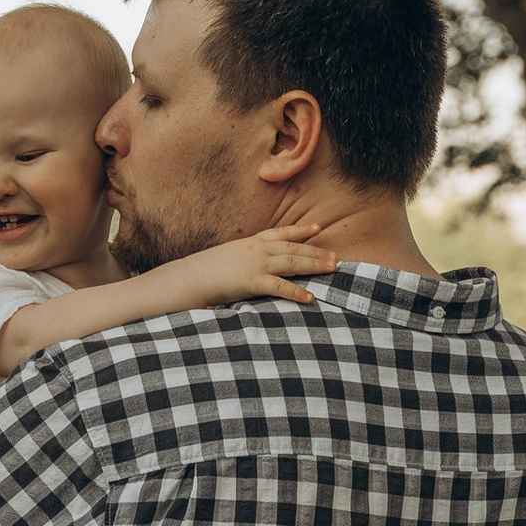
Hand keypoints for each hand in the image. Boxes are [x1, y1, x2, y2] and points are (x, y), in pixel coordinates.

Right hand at [158, 220, 337, 309]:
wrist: (188, 277)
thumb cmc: (203, 271)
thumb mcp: (226, 260)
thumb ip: (241, 262)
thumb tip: (248, 269)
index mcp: (250, 243)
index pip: (281, 233)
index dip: (301, 230)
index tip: (318, 228)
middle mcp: (257, 249)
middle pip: (294, 248)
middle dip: (317, 252)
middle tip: (336, 257)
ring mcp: (256, 263)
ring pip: (293, 262)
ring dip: (315, 265)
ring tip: (333, 269)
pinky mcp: (253, 281)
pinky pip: (280, 286)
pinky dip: (297, 292)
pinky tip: (310, 297)